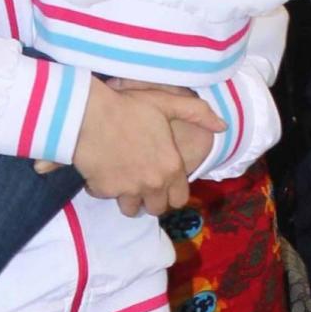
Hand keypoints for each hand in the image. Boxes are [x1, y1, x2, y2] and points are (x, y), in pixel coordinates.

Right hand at [72, 78, 225, 217]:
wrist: (88, 113)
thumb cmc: (128, 107)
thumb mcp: (165, 103)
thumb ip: (197, 113)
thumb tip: (222, 125)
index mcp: (171, 167)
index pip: (180, 198)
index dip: (173, 192)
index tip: (163, 181)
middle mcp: (152, 184)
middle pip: (157, 208)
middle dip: (152, 198)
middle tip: (143, 182)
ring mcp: (127, 190)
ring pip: (132, 209)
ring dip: (129, 198)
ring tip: (123, 181)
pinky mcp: (104, 190)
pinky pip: (106, 197)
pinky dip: (104, 188)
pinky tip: (101, 170)